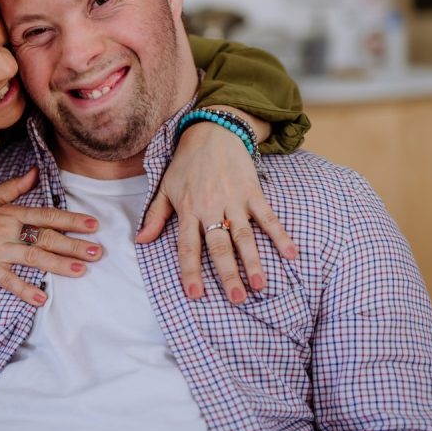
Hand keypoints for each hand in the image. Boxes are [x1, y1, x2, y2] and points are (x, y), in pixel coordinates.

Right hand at [0, 167, 101, 305]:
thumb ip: (14, 187)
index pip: (46, 215)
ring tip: (81, 270)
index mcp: (9, 212)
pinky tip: (42, 297)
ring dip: (59, 265)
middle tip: (97, 252)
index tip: (93, 224)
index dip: (71, 219)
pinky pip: (9, 281)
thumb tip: (35, 172)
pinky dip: (25, 289)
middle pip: (46, 237)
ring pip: (34, 257)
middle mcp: (6, 229)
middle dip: (74, 245)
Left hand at [134, 115, 297, 303]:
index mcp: (188, 209)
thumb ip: (155, 216)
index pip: (188, 247)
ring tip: (260, 286)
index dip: (191, 271)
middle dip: (228, 274)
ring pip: (245, 236)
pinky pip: (268, 217)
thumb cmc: (186, 163)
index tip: (195, 294)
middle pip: (220, 246)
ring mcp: (234, 200)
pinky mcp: (253, 192)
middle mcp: (211, 207)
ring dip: (253, 262)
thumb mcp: (165, 187)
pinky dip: (280, 235)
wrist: (212, 131)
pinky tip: (290, 254)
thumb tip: (140, 241)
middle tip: (236, 299)